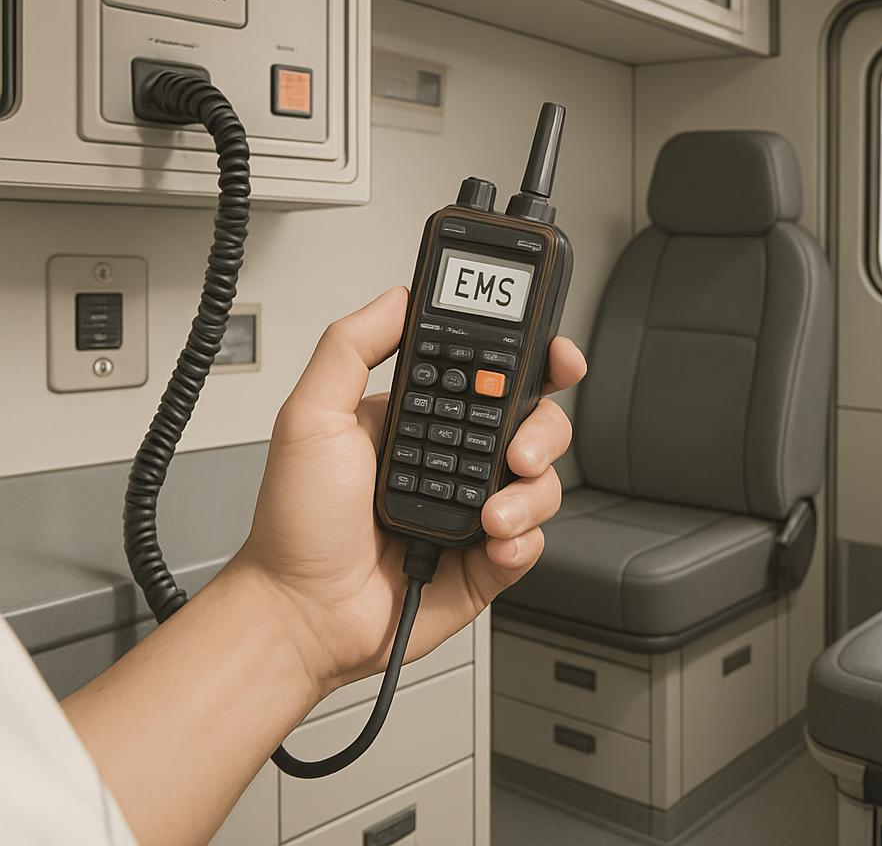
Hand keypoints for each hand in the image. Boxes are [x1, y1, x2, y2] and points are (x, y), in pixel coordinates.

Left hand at [233, 286, 586, 697]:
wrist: (301, 614)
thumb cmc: (297, 523)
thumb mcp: (311, 416)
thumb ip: (351, 346)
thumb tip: (398, 297)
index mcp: (422, 418)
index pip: (491, 374)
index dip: (534, 360)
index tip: (555, 356)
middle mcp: (454, 459)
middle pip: (534, 423)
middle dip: (543, 429)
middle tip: (517, 447)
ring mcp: (473, 509)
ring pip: (542, 482)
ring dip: (529, 493)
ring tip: (490, 512)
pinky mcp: (485, 560)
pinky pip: (532, 540)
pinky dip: (522, 539)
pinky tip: (491, 541)